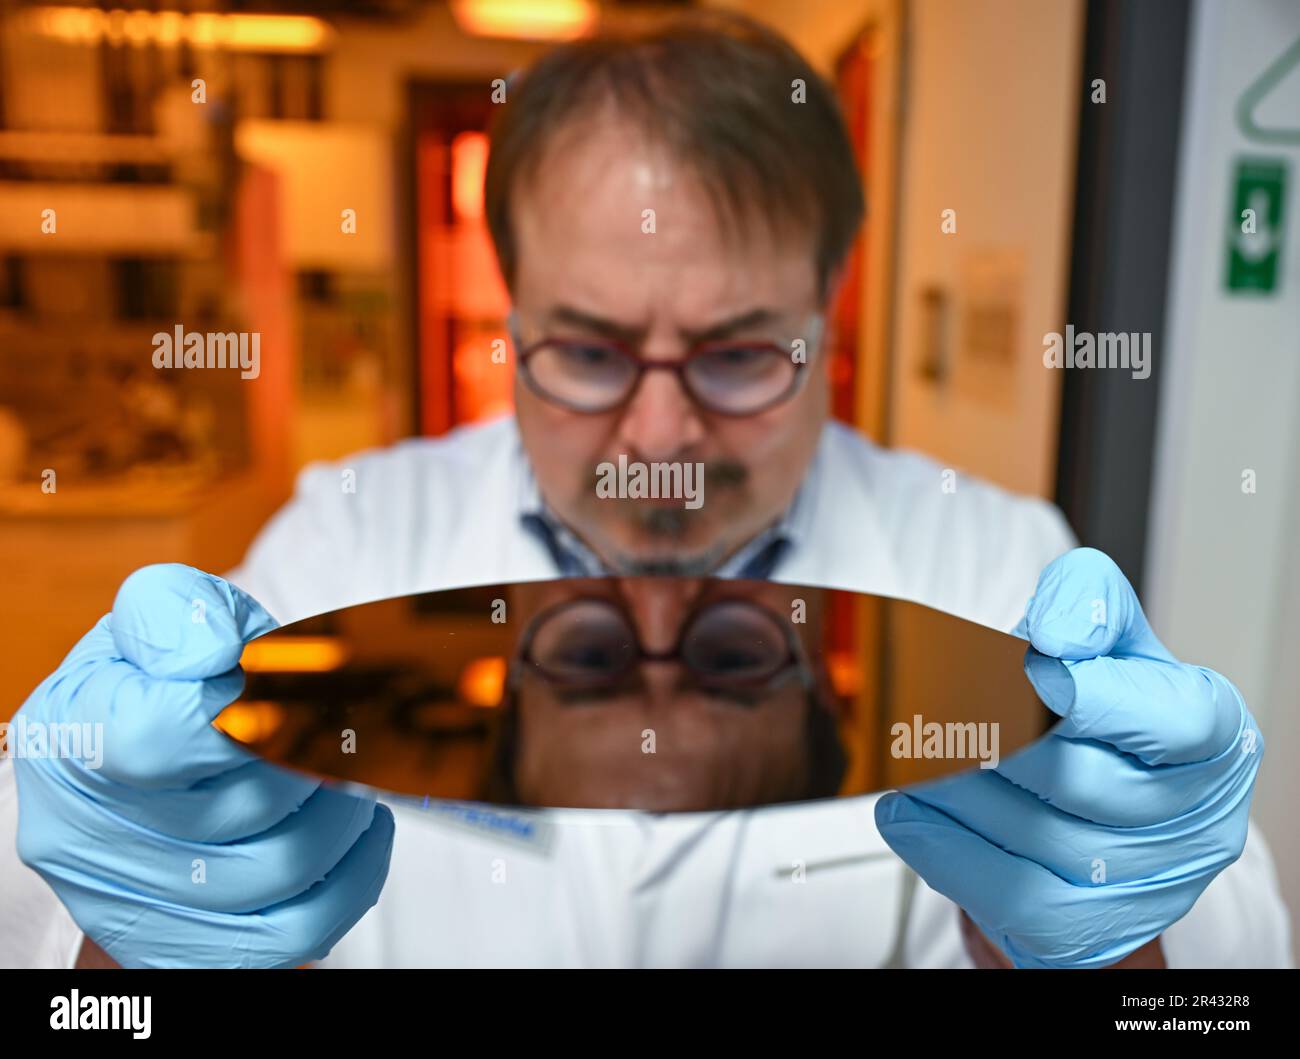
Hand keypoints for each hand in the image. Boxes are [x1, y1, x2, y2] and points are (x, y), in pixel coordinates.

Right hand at [13, 564, 394, 967]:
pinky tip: (356, 829)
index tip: (288, 690)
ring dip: (343, 813)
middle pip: (246, 806)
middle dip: (319, 756)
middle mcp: (82, 832)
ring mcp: (129, 903)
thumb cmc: (162, 681)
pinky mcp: (182, 949)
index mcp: (72, 733)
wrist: (143, 766)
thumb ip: (177, 612)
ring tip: (350, 772)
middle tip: (343, 725)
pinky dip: (351, 875)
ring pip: (283, 869)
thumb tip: (214, 650)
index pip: (164, 736)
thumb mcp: (160, 619)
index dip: (252, 712)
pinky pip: (295, 934)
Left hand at [874, 547, 1261, 967]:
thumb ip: (1086, 601)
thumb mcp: (1107, 638)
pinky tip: (908, 808)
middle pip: (1078, 777)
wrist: (1099, 810)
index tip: (1023, 670)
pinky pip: (1005, 895)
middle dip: (990, 736)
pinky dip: (943, 847)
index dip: (1089, 694)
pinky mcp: (1090, 932)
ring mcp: (1147, 887)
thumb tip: (1056, 631)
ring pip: (1032, 836)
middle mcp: (1197, 820)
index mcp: (1214, 735)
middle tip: (931, 707)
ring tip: (913, 749)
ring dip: (952, 787)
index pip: (1167, 718)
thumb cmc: (1103, 711)